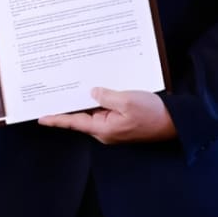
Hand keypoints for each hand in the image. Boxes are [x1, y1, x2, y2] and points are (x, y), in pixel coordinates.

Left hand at [38, 88, 176, 143]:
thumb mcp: (127, 101)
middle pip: (80, 116)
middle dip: (67, 105)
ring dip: (83, 99)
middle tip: (50, 93)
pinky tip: (92, 87)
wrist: (177, 122)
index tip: (40, 117)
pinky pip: (104, 108)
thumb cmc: (153, 114)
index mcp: (103, 129)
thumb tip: (92, 92)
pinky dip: (97, 99)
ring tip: (67, 86)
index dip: (57, 119)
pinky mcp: (121, 119)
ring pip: (92, 111)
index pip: (74, 123)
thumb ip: (106, 96)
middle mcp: (105, 130)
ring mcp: (113, 125)